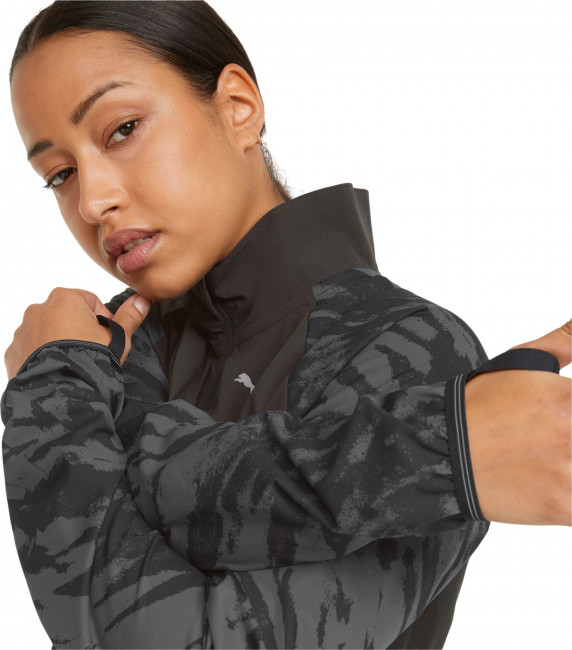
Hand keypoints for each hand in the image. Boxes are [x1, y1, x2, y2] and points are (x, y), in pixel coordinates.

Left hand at [4, 287, 151, 380]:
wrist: (61, 393)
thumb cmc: (91, 359)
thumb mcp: (118, 337)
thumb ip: (130, 317)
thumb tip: (143, 299)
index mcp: (65, 298)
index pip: (91, 301)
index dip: (104, 320)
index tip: (106, 338)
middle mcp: (38, 309)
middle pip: (67, 315)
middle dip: (79, 330)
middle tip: (92, 352)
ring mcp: (23, 331)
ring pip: (48, 332)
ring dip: (60, 343)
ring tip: (73, 363)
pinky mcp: (13, 352)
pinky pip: (33, 350)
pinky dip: (44, 356)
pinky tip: (58, 370)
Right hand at [465, 320, 570, 525]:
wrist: (441, 452)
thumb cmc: (479, 407)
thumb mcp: (522, 362)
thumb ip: (567, 340)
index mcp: (568, 397)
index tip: (565, 418)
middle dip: (569, 436)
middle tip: (554, 435)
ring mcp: (569, 472)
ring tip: (549, 455)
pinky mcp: (563, 507)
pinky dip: (571, 494)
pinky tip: (553, 481)